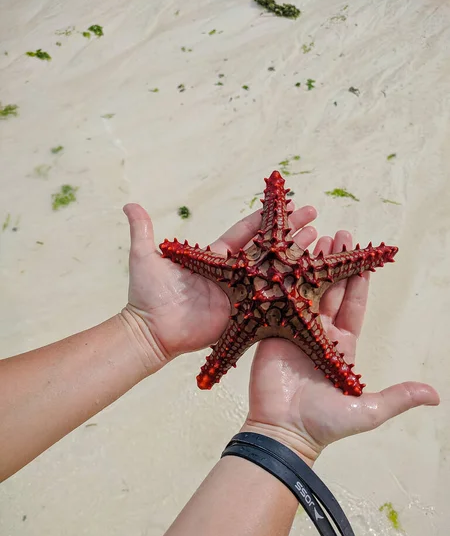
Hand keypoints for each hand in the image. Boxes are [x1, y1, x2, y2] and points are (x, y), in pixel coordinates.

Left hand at [122, 202, 317, 365]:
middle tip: (314, 216)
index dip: (266, 219)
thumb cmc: (147, 295)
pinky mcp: (246, 315)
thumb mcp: (145, 257)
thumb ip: (143, 231)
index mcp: (216, 259)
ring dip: (298, 255)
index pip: (246, 233)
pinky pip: (273, 300)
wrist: (151, 331)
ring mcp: (242, 294)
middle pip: (268, 249)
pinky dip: (293, 289)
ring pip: (276, 272)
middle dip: (292, 232)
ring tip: (321, 240)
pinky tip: (314, 278)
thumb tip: (129, 205)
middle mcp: (234, 275)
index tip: (286, 204)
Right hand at [244, 231, 439, 465]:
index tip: (362, 257)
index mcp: (342, 347)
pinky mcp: (272, 331)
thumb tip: (436, 396)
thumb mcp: (369, 409)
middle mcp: (319, 334)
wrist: (284, 431)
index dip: (358, 281)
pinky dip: (284, 279)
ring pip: (306, 291)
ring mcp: (294, 330)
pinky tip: (285, 260)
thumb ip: (399, 397)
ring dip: (311, 265)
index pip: (353, 307)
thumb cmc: (326, 423)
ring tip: (316, 238)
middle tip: (339, 235)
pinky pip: (280, 300)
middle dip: (335, 263)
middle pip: (330, 292)